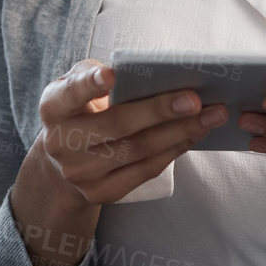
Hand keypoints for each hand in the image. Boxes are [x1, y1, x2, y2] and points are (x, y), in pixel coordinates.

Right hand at [10, 59, 225, 265]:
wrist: (64, 159)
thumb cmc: (82, 109)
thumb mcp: (78, 85)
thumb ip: (99, 74)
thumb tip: (148, 74)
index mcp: (53, 107)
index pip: (71, 94)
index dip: (90, 84)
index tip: (112, 74)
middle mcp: (61, 142)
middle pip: (117, 125)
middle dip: (159, 111)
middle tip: (195, 99)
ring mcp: (81, 172)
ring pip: (139, 150)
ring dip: (180, 131)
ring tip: (211, 116)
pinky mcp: (102, 192)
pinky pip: (146, 170)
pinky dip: (175, 149)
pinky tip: (195, 134)